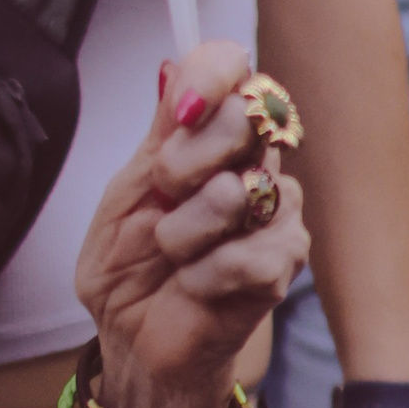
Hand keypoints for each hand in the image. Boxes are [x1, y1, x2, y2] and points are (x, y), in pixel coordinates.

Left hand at [74, 39, 310, 407]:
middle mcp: (254, 162)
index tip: (179, 113)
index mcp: (213, 136)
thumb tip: (174, 68)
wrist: (133, 340)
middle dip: (184, 161)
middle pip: (246, 116)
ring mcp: (277, 209)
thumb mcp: (124, 195)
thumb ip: (158, 135)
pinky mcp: (284, 261)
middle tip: (163, 198)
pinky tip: (194, 286)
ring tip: (173, 254)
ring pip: (238, 192)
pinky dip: (203, 275)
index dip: (212, 75)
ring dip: (184, 232)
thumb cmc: (129, 268)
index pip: (234, 69)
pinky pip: (247, 253)